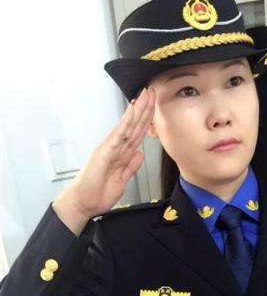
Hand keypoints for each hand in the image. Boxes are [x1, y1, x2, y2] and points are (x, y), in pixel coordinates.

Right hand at [53, 86, 155, 220]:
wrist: (83, 204)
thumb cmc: (97, 193)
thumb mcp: (122, 180)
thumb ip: (131, 166)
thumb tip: (139, 153)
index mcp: (120, 155)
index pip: (136, 134)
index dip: (146, 120)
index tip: (154, 107)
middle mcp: (115, 148)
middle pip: (133, 126)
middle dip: (144, 109)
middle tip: (152, 92)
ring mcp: (109, 149)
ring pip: (127, 126)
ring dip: (138, 111)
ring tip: (145, 96)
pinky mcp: (104, 153)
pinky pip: (118, 135)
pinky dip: (126, 122)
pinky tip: (132, 111)